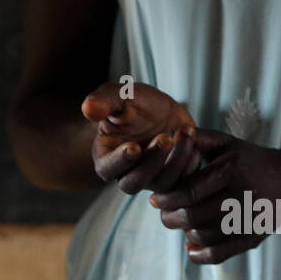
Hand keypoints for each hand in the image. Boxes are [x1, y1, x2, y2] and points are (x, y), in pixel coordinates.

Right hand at [83, 82, 198, 193]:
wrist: (159, 111)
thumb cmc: (134, 105)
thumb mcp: (120, 96)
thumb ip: (104, 101)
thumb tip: (88, 107)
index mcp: (106, 157)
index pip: (107, 169)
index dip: (120, 161)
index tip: (133, 147)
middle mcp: (127, 174)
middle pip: (134, 183)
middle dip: (152, 161)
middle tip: (165, 137)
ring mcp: (151, 179)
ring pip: (162, 183)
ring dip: (176, 159)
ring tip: (185, 130)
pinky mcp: (174, 178)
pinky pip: (184, 180)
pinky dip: (190, 159)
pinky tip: (192, 136)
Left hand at [150, 129, 280, 264]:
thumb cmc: (249, 159)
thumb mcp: (226, 143)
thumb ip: (197, 139)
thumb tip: (165, 139)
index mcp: (230, 170)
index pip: (187, 192)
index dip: (166, 199)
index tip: (155, 200)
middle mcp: (241, 195)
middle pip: (192, 216)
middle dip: (170, 218)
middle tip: (165, 214)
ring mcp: (249, 218)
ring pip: (203, 235)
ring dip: (186, 233)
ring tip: (183, 224)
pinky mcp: (254, 236)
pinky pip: (221, 253)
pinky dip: (201, 255)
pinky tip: (191, 249)